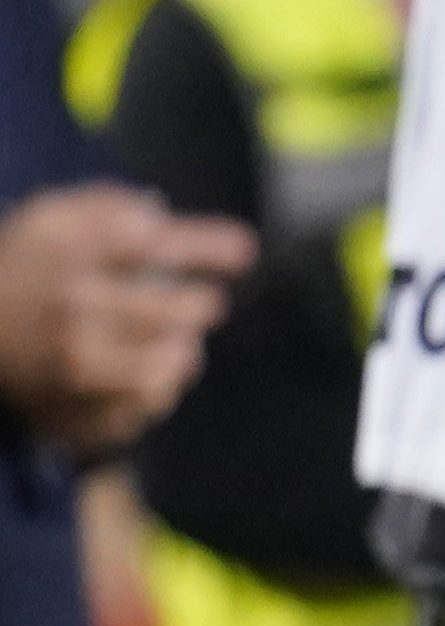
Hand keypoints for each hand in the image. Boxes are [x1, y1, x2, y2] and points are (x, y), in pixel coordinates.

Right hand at [0, 184, 252, 456]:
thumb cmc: (22, 265)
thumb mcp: (55, 219)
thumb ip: (111, 208)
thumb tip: (161, 214)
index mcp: (76, 267)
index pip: (159, 251)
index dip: (210, 250)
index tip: (242, 251)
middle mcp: (76, 322)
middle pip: (175, 316)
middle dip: (200, 306)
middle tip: (203, 303)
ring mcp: (73, 375)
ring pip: (163, 374)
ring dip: (182, 356)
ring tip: (179, 344)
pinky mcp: (68, 415)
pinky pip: (135, 417)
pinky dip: (152, 398)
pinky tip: (147, 380)